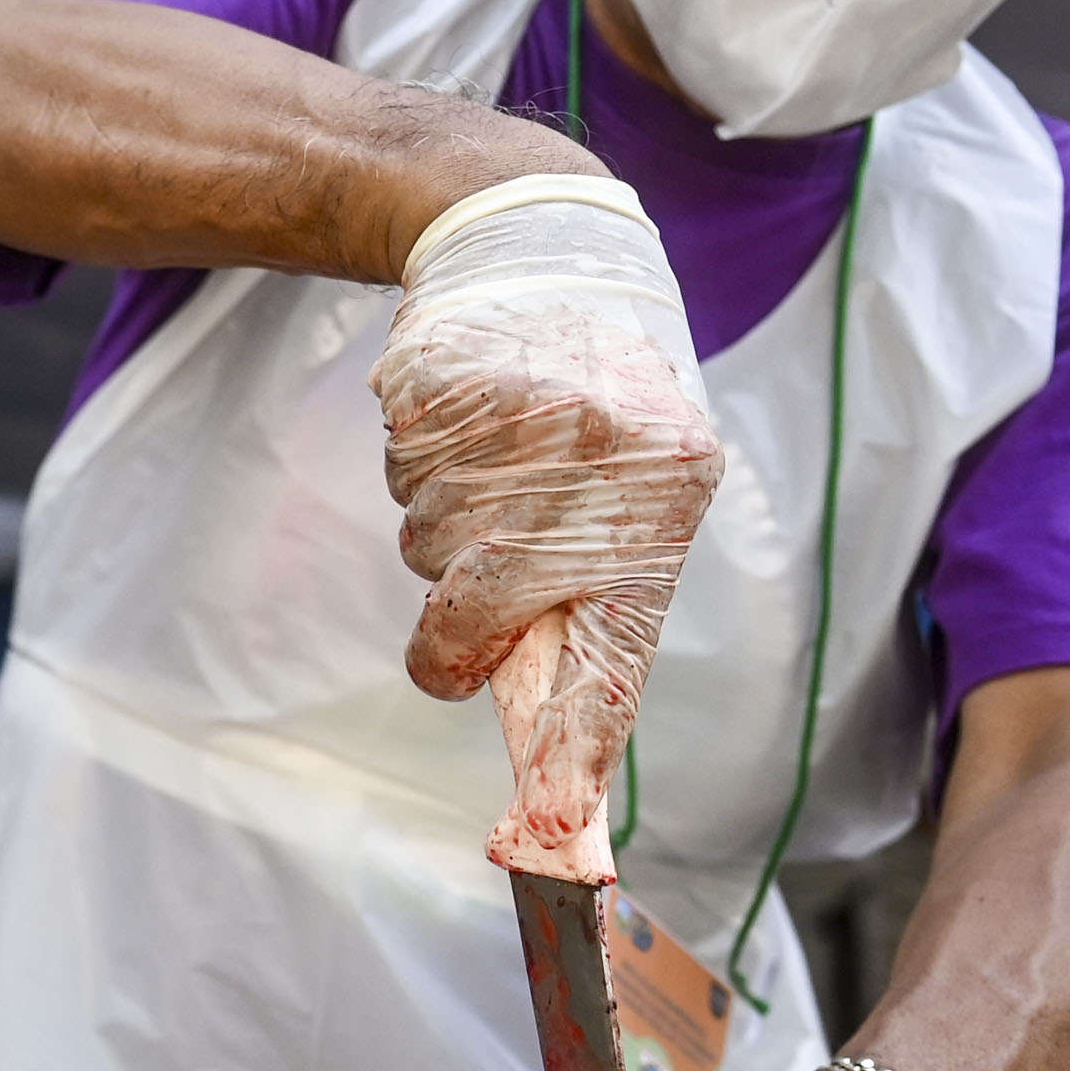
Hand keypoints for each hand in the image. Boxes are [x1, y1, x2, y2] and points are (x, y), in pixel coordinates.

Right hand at [370, 179, 723, 881]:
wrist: (546, 247)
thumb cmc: (607, 403)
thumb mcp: (642, 488)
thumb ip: (600, 599)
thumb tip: (559, 753)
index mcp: (669, 489)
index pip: (614, 647)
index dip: (571, 744)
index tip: (549, 823)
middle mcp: (598, 450)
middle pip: (479, 606)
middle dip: (456, 635)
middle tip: (455, 635)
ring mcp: (511, 411)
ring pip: (428, 542)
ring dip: (441, 528)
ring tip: (489, 465)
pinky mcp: (438, 379)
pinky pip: (400, 475)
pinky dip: (415, 465)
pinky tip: (460, 421)